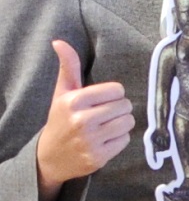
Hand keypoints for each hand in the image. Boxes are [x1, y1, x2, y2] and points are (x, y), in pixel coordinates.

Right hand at [33, 39, 129, 189]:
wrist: (49, 157)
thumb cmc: (60, 119)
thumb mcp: (62, 93)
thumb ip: (68, 66)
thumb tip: (59, 42)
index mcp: (73, 102)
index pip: (117, 90)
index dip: (112, 95)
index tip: (99, 101)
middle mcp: (81, 121)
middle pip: (125, 106)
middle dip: (117, 109)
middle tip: (101, 115)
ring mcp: (89, 141)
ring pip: (128, 122)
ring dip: (120, 124)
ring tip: (103, 127)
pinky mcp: (97, 158)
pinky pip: (125, 140)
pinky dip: (118, 140)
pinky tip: (102, 141)